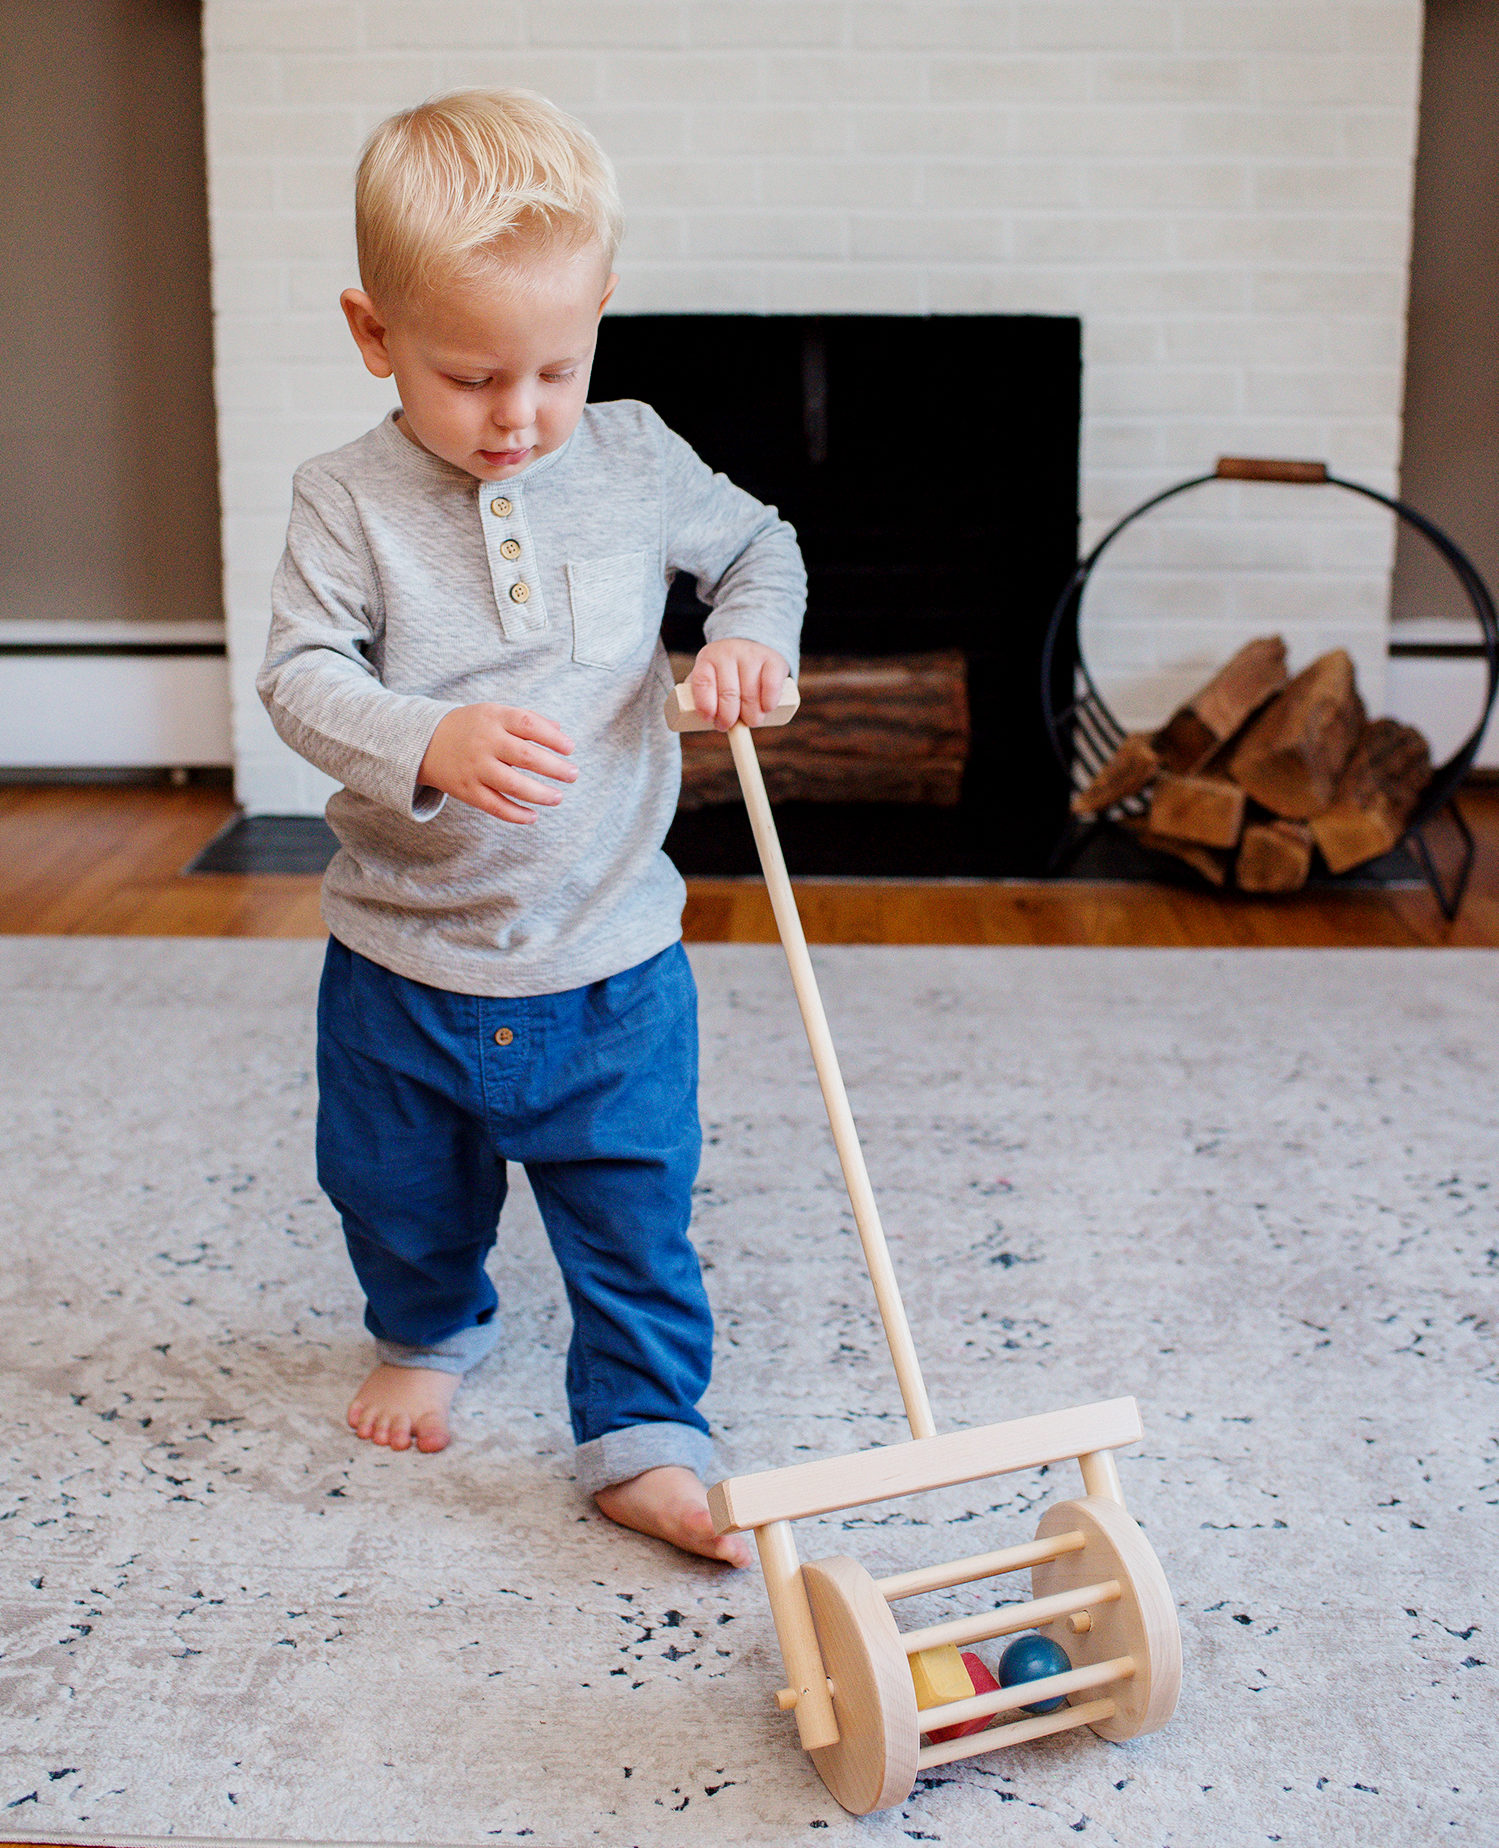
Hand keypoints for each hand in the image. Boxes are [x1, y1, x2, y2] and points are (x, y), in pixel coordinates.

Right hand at [418, 704, 576, 823]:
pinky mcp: (467, 790)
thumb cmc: (471, 726)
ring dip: (540, 794)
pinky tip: (533, 816)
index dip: (553, 738)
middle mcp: (484, 742)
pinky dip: (516, 814)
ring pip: (512, 784)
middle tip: (573, 775)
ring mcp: (475, 767)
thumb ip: (527, 720)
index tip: (570, 749)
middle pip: (525, 756)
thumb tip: (560, 730)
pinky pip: (495, 806)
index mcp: (494, 717)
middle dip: (554, 768)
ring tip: (558, 797)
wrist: (424, 741)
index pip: (529, 725)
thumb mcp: (494, 713)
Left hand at [689, 639, 789, 731]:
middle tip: (728, 726)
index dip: (705, 706)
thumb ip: (700, 694)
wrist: (750, 645)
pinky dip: (769, 703)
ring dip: (751, 716)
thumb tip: (692, 720)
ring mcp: (752, 655)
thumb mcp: (708, 676)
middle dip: (728, 718)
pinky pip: (771, 686)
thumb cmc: (724, 671)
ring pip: (750, 694)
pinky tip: (766, 709)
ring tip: (750, 720)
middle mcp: (728, 653)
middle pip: (728, 694)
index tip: (709, 719)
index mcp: (707, 659)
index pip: (703, 683)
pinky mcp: (773, 659)